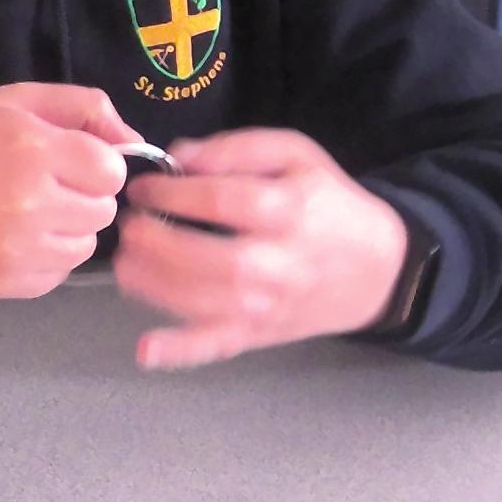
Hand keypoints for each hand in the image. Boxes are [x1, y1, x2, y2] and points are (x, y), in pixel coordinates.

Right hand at [0, 84, 139, 300]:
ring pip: (85, 246)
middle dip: (84, 196)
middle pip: (103, 211)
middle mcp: (28, 202)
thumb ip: (82, 107)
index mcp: (31, 148)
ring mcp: (16, 249)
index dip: (97, 163)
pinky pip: (58, 274)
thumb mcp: (13, 101)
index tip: (70, 160)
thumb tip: (134, 141)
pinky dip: (45, 257)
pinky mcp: (5, 283)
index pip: (111, 170)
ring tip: (30, 212)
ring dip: (69, 229)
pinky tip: (15, 237)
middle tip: (46, 185)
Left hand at [109, 129, 410, 370]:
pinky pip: (216, 347)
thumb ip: (237, 149)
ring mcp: (267, 306)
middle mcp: (279, 264)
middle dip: (158, 242)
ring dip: (154, 285)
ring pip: (205, 304)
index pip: (222, 201)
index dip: (172, 192)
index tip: (144, 188)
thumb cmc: (326, 204)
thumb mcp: (295, 156)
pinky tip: (146, 350)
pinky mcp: (257, 334)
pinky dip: (180, 351)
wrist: (375, 268)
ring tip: (126, 263)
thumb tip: (179, 157)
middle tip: (131, 226)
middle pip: (210, 259)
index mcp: (289, 211)